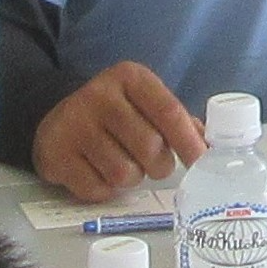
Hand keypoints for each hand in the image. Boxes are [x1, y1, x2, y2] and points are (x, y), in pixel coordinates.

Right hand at [32, 63, 205, 203]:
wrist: (58, 120)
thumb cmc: (116, 116)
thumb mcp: (145, 104)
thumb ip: (178, 121)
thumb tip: (211, 146)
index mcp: (129, 77)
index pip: (169, 112)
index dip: (189, 142)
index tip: (202, 162)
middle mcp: (99, 95)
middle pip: (150, 147)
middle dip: (159, 164)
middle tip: (153, 163)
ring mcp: (74, 124)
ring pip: (124, 173)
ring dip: (131, 178)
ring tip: (123, 165)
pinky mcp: (55, 155)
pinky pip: (98, 189)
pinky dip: (105, 190)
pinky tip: (97, 172)